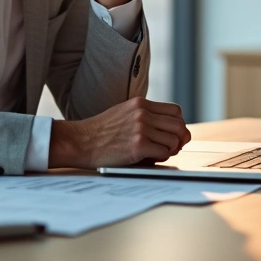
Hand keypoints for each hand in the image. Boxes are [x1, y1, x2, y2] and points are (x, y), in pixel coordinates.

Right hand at [48, 97, 191, 168]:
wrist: (81, 141)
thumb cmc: (101, 132)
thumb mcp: (124, 113)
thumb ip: (145, 116)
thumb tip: (170, 129)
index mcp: (141, 103)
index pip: (176, 111)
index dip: (178, 125)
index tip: (173, 135)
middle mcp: (143, 113)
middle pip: (179, 125)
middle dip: (179, 139)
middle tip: (170, 148)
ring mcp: (141, 128)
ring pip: (175, 140)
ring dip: (170, 150)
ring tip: (157, 153)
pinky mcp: (138, 145)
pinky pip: (164, 152)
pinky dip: (161, 157)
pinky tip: (150, 157)